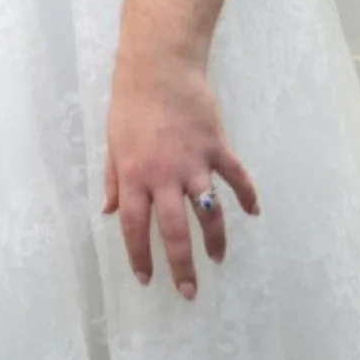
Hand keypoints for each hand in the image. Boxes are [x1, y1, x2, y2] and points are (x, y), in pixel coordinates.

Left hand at [101, 49, 259, 300]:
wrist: (158, 67)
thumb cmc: (130, 105)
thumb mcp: (112, 143)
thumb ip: (111, 179)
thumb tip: (106, 211)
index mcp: (132, 175)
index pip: (133, 226)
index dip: (139, 255)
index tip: (147, 279)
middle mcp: (163, 175)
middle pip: (173, 230)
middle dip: (181, 265)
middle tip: (188, 292)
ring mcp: (193, 162)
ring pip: (208, 212)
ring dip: (214, 240)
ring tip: (217, 259)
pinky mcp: (217, 147)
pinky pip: (237, 178)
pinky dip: (248, 196)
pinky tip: (253, 213)